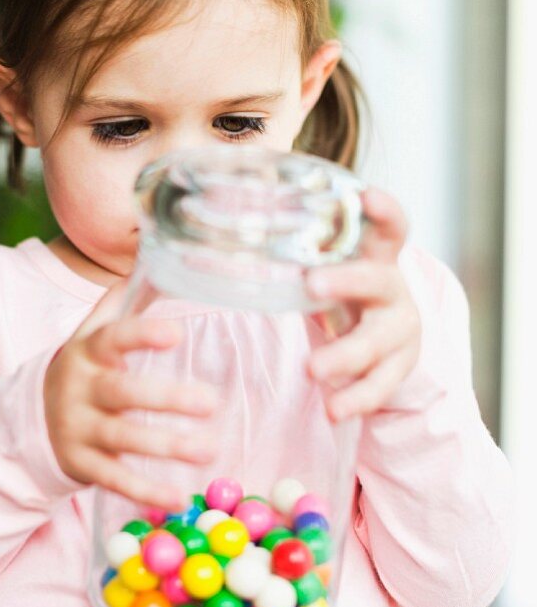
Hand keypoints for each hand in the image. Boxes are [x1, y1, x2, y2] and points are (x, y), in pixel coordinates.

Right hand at [43, 279, 218, 508]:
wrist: (30, 417)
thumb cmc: (83, 370)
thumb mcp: (91, 334)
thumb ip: (122, 302)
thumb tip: (158, 256)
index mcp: (88, 352)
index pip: (113, 338)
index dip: (142, 336)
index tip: (176, 334)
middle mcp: (80, 389)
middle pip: (123, 393)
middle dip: (166, 398)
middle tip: (211, 402)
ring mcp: (78, 429)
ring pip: (123, 438)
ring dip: (167, 444)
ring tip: (209, 450)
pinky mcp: (81, 464)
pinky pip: (115, 479)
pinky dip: (146, 490)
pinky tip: (180, 496)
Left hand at [305, 187, 421, 421]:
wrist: (390, 335)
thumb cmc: (345, 291)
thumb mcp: (330, 265)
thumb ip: (291, 249)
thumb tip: (205, 226)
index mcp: (376, 256)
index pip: (390, 227)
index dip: (384, 210)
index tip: (367, 195)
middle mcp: (393, 289)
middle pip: (377, 280)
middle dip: (346, 281)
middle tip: (312, 285)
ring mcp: (400, 330)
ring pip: (378, 341)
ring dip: (345, 355)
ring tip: (313, 370)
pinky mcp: (399, 367)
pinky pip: (380, 385)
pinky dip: (356, 399)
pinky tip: (333, 410)